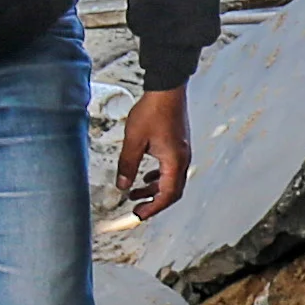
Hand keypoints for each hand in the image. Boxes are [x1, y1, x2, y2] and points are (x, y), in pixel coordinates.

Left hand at [117, 87, 190, 217]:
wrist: (167, 89)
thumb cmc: (153, 111)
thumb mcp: (133, 140)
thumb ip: (127, 165)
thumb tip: (122, 186)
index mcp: (174, 161)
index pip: (167, 195)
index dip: (153, 208)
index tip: (138, 215)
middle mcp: (182, 160)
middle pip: (172, 192)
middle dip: (153, 203)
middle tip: (136, 209)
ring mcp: (182, 153)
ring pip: (170, 181)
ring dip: (153, 190)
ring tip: (134, 192)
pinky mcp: (178, 146)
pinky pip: (170, 170)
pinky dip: (158, 178)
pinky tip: (145, 176)